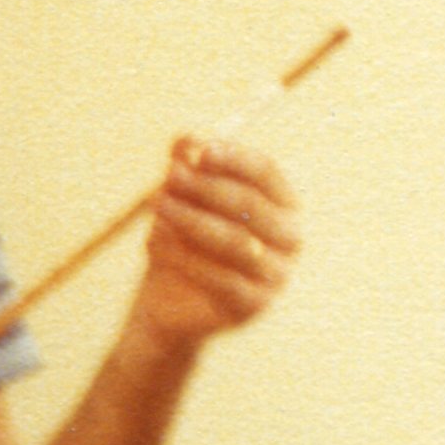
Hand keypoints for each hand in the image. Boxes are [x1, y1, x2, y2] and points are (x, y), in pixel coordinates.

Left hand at [130, 136, 300, 350]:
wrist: (171, 299)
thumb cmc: (183, 236)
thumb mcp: (180, 197)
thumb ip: (185, 166)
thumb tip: (187, 138)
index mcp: (282, 204)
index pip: (267, 173)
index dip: (235, 158)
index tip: (201, 150)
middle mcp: (290, 238)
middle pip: (253, 205)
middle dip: (208, 188)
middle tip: (169, 177)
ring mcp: (277, 275)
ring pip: (237, 243)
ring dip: (193, 220)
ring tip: (157, 205)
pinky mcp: (254, 306)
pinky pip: (223, 280)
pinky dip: (186, 258)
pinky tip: (154, 243)